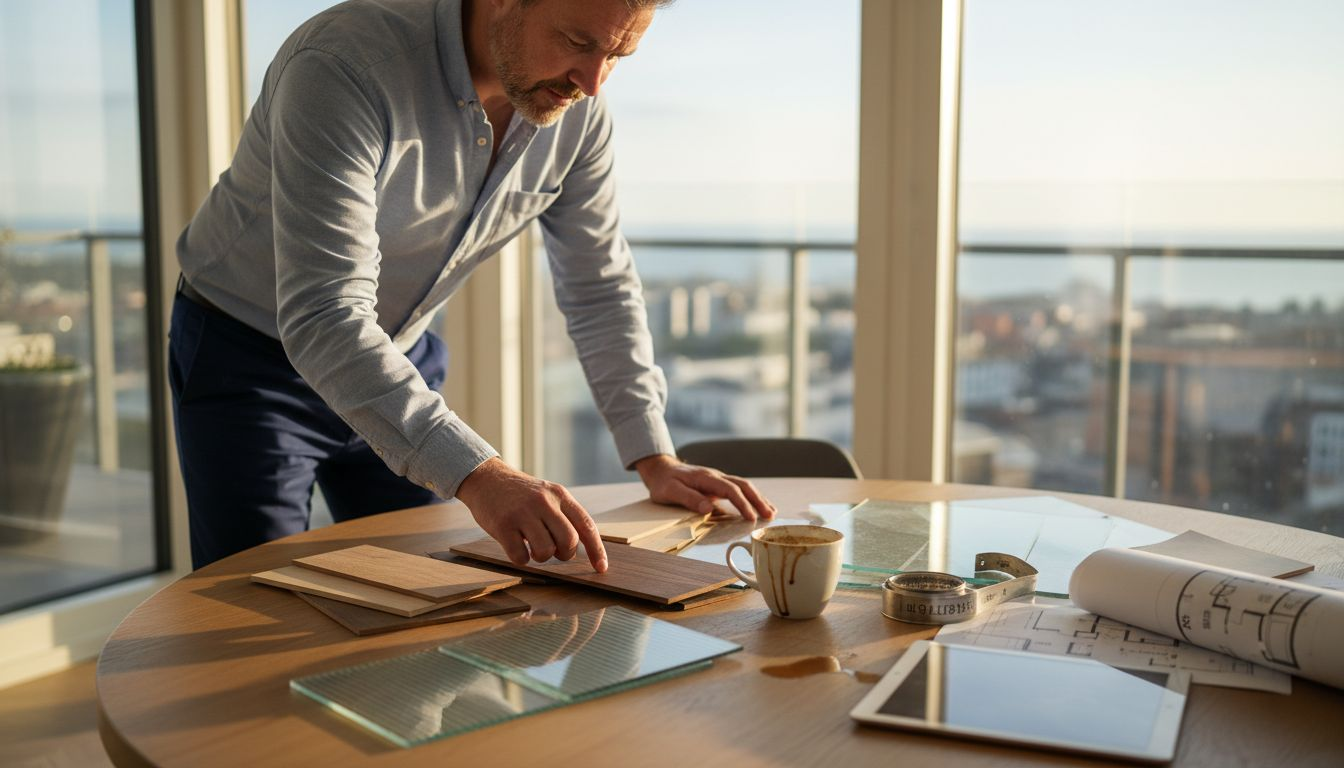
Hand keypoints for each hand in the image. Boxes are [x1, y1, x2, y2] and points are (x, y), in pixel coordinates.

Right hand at [455, 458, 607, 572]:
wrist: (487, 478)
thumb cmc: (521, 494)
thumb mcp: (547, 494)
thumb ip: (564, 515)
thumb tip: (582, 548)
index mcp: (559, 495)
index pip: (586, 525)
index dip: (596, 550)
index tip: (601, 568)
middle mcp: (544, 502)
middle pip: (568, 541)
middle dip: (563, 554)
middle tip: (553, 550)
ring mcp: (523, 513)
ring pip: (545, 551)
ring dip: (540, 557)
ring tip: (531, 546)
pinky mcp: (503, 525)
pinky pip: (521, 556)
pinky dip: (521, 559)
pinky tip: (516, 546)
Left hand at [633, 454, 775, 521]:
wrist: (661, 470)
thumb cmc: (664, 482)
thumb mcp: (670, 491)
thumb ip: (689, 498)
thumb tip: (708, 509)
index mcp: (705, 478)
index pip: (730, 489)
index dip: (742, 503)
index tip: (751, 517)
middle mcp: (715, 476)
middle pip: (743, 485)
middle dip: (758, 500)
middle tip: (770, 516)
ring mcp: (718, 480)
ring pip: (743, 486)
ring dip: (758, 498)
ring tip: (771, 513)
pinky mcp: (718, 486)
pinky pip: (738, 490)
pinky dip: (751, 498)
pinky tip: (758, 507)